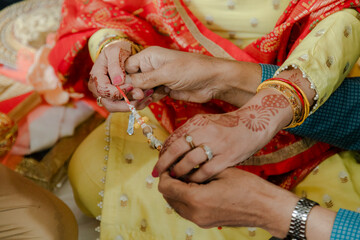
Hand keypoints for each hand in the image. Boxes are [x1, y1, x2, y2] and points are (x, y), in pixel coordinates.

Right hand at [88, 40, 152, 111]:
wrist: (122, 54)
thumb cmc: (118, 50)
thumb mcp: (116, 52)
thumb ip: (116, 65)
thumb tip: (117, 82)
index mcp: (96, 76)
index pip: (104, 90)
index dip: (118, 91)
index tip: (132, 86)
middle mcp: (98, 89)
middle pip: (110, 104)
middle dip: (127, 102)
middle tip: (142, 96)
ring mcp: (106, 96)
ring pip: (118, 108)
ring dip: (133, 105)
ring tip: (148, 97)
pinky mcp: (116, 99)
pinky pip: (124, 107)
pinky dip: (137, 104)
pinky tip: (148, 98)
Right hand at [125, 46, 260, 105]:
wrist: (213, 81)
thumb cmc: (191, 70)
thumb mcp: (166, 73)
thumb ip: (145, 80)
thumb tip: (125, 85)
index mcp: (149, 57)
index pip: (127, 67)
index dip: (122, 79)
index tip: (120, 90)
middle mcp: (151, 67)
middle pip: (132, 80)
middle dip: (130, 90)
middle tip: (134, 98)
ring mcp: (158, 79)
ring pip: (140, 90)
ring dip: (137, 98)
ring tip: (136, 105)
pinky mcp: (164, 90)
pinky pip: (150, 96)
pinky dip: (146, 101)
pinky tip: (142, 106)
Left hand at [153, 89, 292, 182]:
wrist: (256, 123)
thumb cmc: (228, 125)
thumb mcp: (206, 122)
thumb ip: (189, 133)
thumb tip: (169, 149)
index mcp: (197, 122)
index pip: (173, 139)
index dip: (163, 153)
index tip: (158, 164)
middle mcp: (205, 131)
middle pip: (177, 150)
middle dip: (164, 164)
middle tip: (158, 175)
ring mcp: (217, 144)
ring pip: (190, 162)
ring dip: (179, 172)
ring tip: (175, 179)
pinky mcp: (228, 157)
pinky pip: (206, 172)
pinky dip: (196, 178)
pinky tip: (192, 183)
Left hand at [158, 167, 298, 237]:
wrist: (266, 207)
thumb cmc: (247, 186)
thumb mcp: (219, 171)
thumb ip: (196, 171)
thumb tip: (180, 167)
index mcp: (196, 199)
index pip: (166, 186)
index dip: (165, 174)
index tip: (170, 164)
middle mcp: (195, 213)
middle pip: (168, 197)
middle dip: (169, 182)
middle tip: (178, 169)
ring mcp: (200, 221)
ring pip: (176, 205)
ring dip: (176, 191)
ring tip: (188, 177)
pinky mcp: (206, 224)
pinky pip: (186, 211)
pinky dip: (185, 199)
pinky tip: (196, 187)